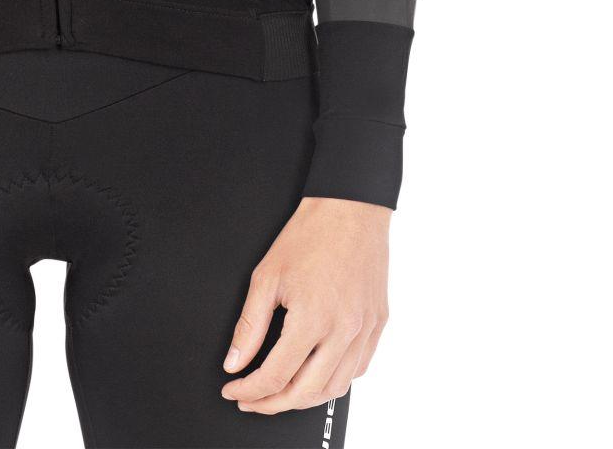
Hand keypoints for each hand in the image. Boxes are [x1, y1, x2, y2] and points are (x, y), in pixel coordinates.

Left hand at [219, 195, 389, 414]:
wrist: (350, 209)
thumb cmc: (310, 235)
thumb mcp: (266, 276)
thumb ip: (249, 325)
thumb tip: (235, 362)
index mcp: (312, 319)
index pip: (276, 375)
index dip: (250, 389)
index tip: (235, 389)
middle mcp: (343, 331)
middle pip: (306, 393)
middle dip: (273, 404)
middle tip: (252, 399)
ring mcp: (365, 330)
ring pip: (336, 388)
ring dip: (304, 399)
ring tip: (280, 394)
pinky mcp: (377, 324)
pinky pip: (358, 369)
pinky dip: (334, 382)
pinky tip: (317, 376)